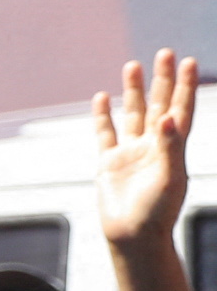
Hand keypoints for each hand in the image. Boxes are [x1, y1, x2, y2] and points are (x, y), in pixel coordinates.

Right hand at [95, 49, 197, 252]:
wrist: (133, 237)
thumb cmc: (157, 213)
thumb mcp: (169, 178)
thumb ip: (171, 146)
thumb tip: (170, 118)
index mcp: (173, 148)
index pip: (181, 110)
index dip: (185, 87)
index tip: (189, 63)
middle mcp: (153, 146)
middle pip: (159, 105)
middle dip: (162, 80)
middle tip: (165, 53)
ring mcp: (130, 153)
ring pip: (133, 114)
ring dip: (134, 91)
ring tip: (133, 66)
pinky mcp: (108, 163)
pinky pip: (105, 133)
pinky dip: (102, 116)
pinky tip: (101, 99)